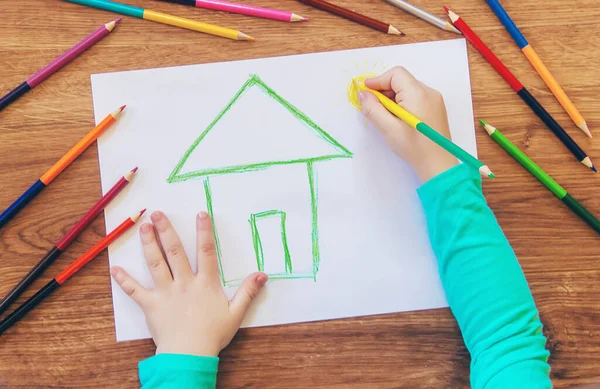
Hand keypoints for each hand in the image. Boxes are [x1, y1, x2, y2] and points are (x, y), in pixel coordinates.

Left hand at [110, 211, 267, 356]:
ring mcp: (165, 292)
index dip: (204, 232)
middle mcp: (184, 282)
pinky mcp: (151, 305)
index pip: (206, 252)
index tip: (200, 214)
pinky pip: (135, 291)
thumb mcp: (236, 314)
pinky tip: (115, 268)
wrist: (189, 354)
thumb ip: (248, 292)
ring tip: (143, 227)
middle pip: (174, 251)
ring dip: (148, 244)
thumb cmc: (213, 335)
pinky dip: (124, 280)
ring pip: (155, 264)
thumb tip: (262, 275)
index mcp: (205, 283)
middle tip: (157, 213)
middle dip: (166, 230)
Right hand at [358, 66, 457, 182]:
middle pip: (402, 80)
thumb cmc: (414, 148)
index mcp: (418, 94)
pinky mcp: (435, 108)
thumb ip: (373, 108)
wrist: (438, 164)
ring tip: (384, 115)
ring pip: (408, 89)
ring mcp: (434, 100)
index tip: (365, 91)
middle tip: (372, 105)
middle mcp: (429, 92)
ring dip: (393, 97)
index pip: (396, 74)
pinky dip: (402, 102)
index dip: (378, 80)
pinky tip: (397, 118)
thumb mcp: (388, 128)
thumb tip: (363, 94)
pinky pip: (415, 97)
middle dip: (384, 90)